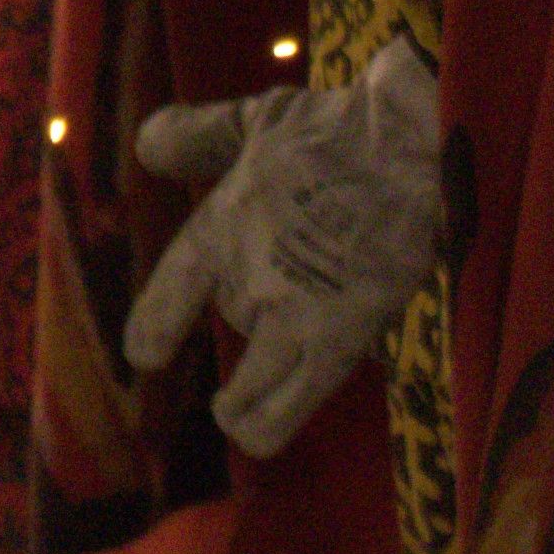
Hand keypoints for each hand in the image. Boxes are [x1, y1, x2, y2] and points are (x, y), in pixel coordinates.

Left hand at [123, 43, 445, 456]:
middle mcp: (250, 276)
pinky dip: (270, 420)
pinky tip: (256, 434)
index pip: (177, 285)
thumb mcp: (254, 120)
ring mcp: (295, 314)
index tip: (142, 356)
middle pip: (235, 320)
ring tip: (232, 416)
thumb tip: (145, 145)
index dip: (156, 323)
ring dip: (241, 405)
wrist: (411, 152)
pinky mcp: (341, 338)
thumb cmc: (339, 130)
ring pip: (254, 382)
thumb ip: (199, 137)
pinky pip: (296, 398)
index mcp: (225, 222)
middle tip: (260, 318)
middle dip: (249, 319)